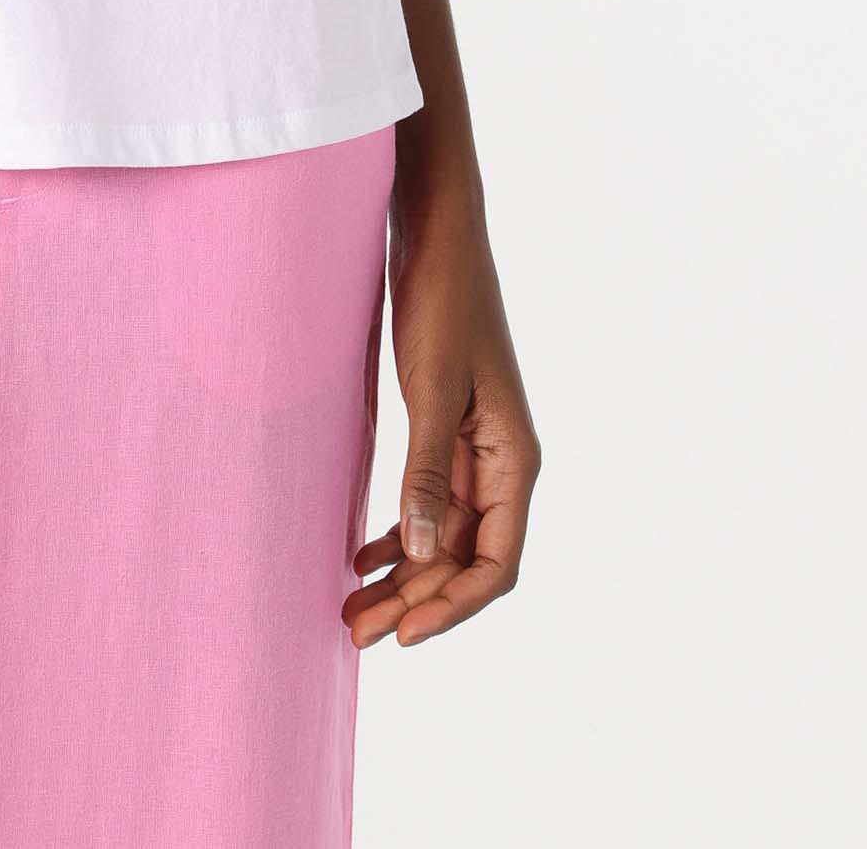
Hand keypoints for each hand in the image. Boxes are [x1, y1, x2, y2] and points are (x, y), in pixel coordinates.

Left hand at [343, 197, 539, 650]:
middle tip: (356, 632)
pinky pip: (427, 503)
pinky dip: (399, 534)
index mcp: (515, 459)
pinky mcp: (444, 430)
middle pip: (465, 559)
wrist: (436, 232)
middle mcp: (502, 463)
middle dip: (416, 602)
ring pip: (442, 536)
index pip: (496, 564)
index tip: (404, 633)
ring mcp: (473, 449)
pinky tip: (361, 556)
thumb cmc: (443, 300)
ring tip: (350, 608)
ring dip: (403, 576)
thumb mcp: (433, 387)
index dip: (453, 607)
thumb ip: (427, 470)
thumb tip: (422, 554)